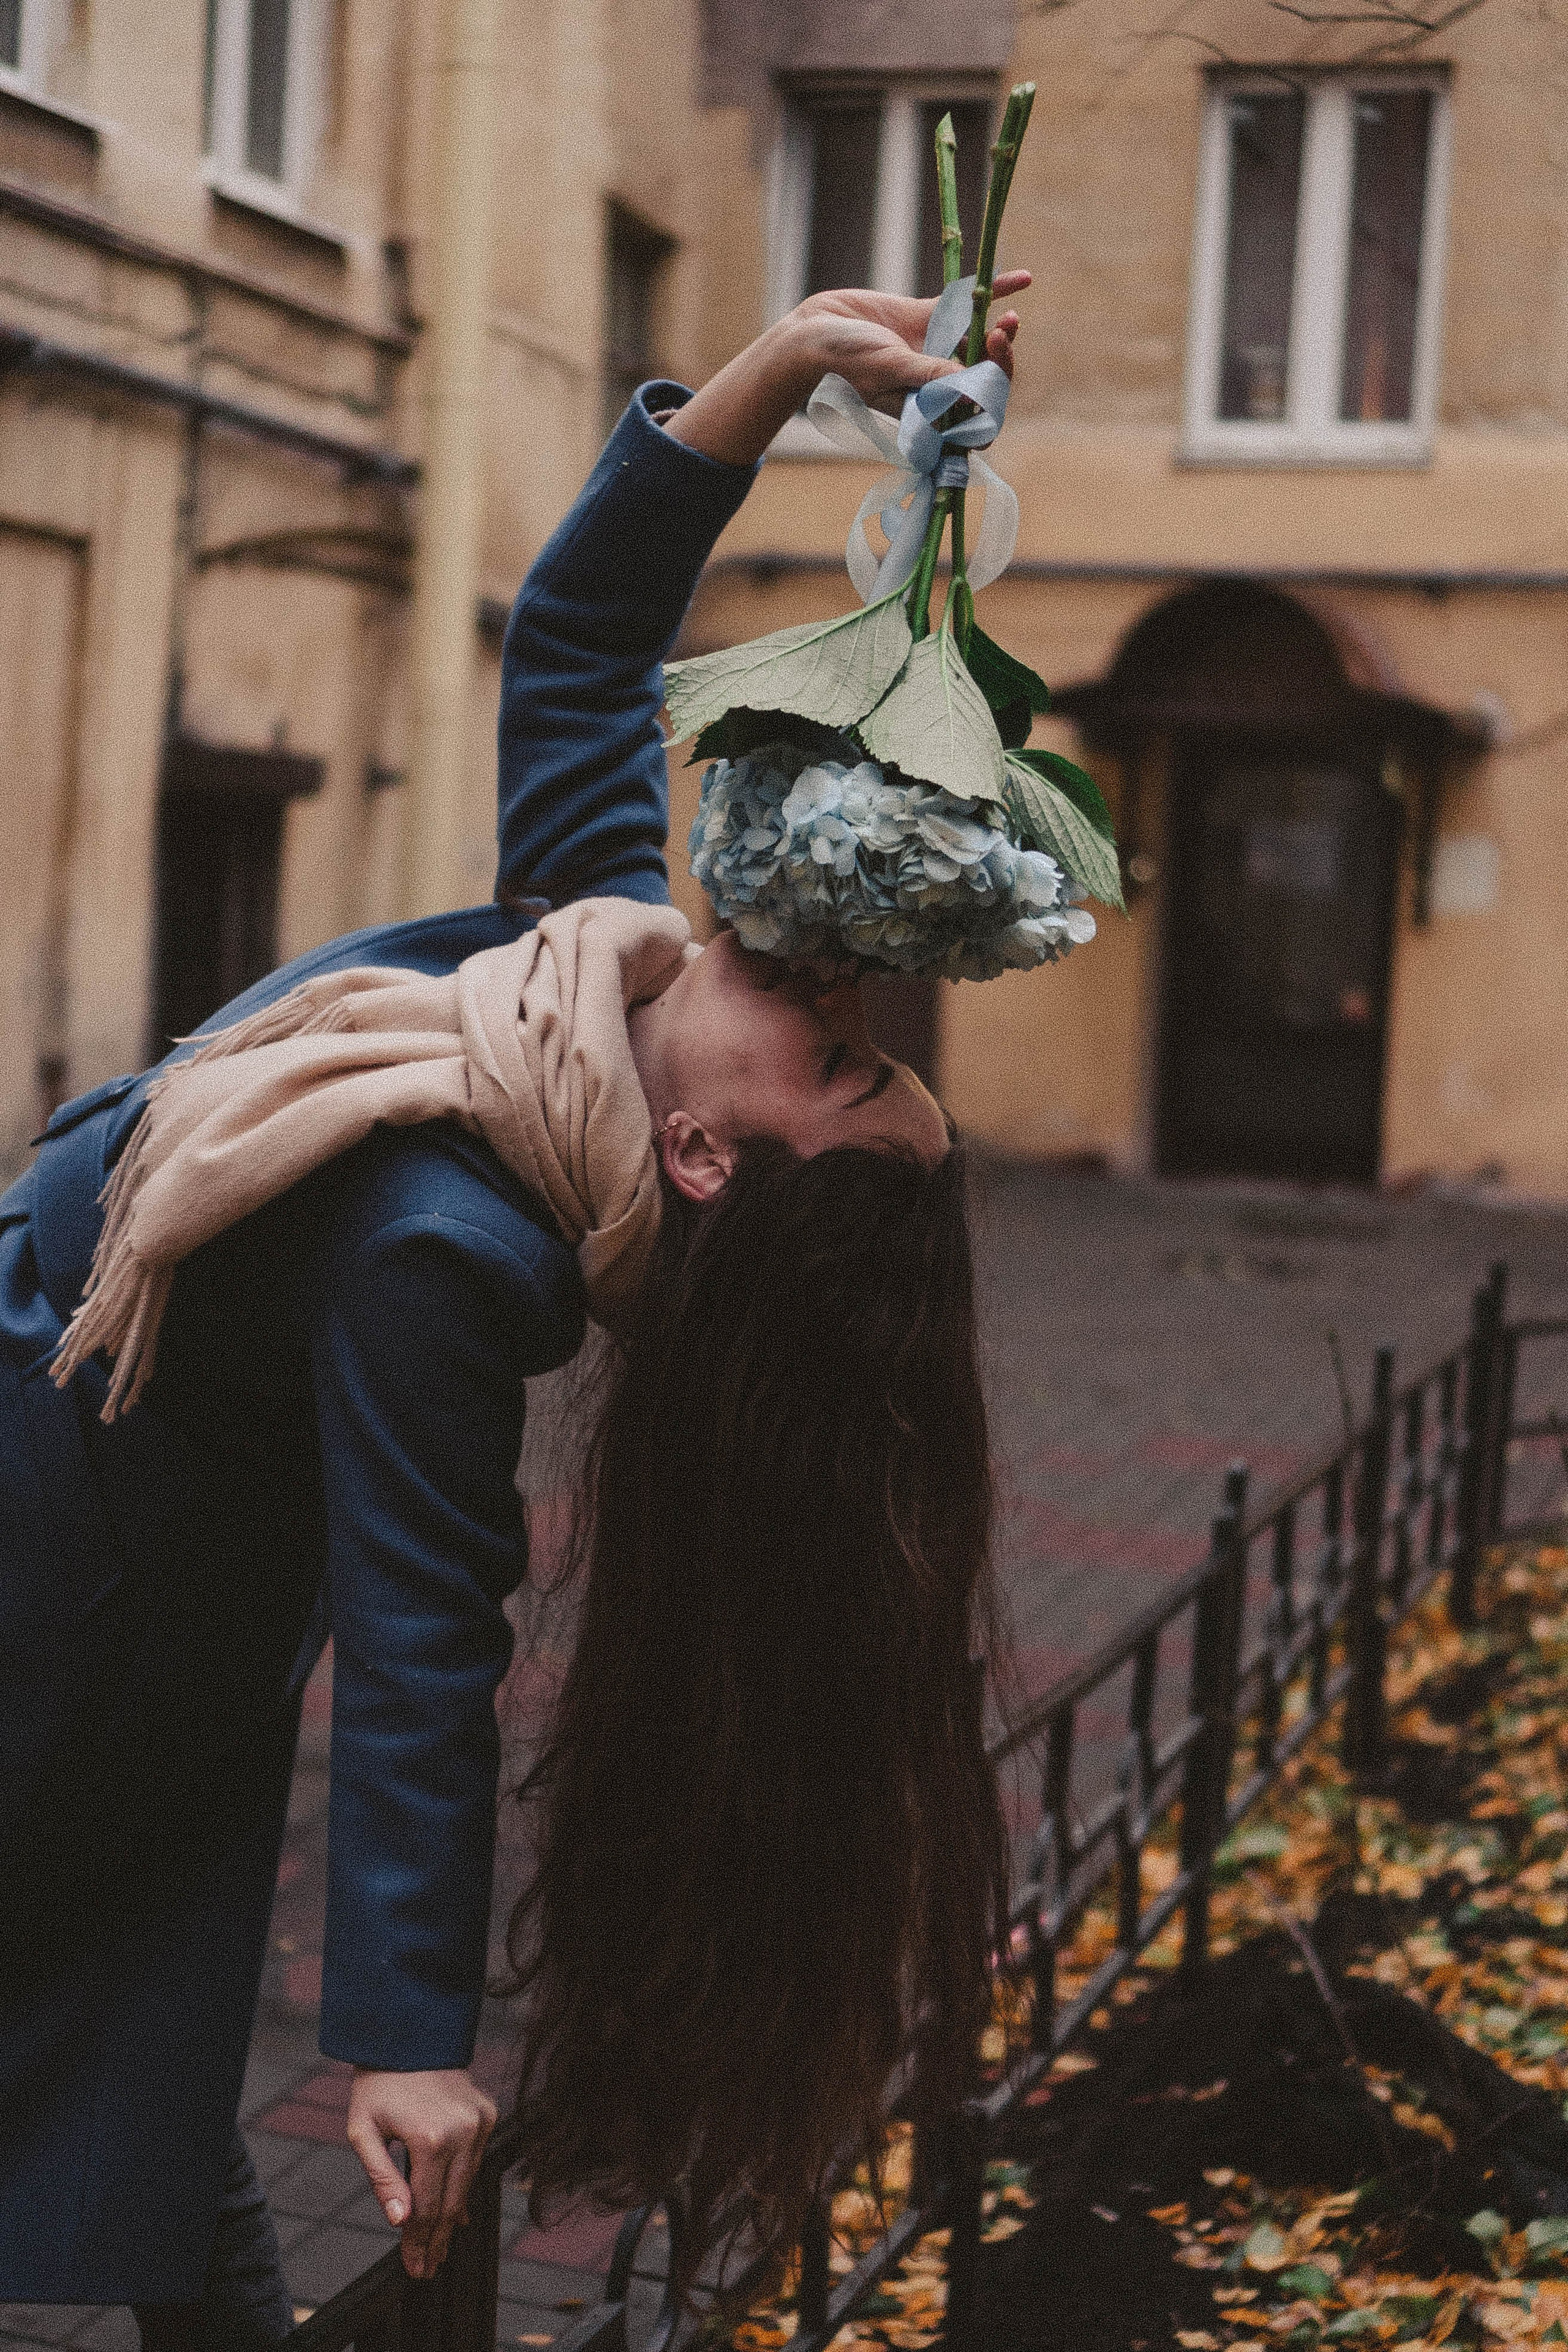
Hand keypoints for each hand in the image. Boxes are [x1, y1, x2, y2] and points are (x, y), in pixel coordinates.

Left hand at [346, 2066, 497, 2278]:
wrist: (410, 2033)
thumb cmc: (378, 2084)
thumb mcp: (363, 2131)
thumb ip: (382, 2179)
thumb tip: (400, 2221)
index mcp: (430, 2139)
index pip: (426, 2207)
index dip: (418, 2242)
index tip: (414, 2269)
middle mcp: (463, 2132)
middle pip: (451, 2204)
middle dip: (436, 2241)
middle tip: (427, 2270)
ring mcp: (479, 2122)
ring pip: (467, 2185)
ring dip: (451, 2219)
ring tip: (438, 2249)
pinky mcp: (487, 2113)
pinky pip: (476, 2161)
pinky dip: (464, 2186)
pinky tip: (456, 2213)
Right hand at [792, 276, 1030, 408]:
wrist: (812, 334)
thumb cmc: (843, 363)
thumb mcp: (889, 368)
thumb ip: (930, 375)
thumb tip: (971, 385)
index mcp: (930, 407)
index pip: (975, 413)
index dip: (993, 398)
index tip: (994, 376)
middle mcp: (937, 381)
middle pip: (984, 375)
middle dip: (999, 359)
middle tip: (1000, 337)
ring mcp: (934, 348)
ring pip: (980, 340)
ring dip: (1001, 331)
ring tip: (1010, 320)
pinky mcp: (927, 318)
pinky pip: (967, 305)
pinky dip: (994, 291)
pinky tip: (1022, 279)